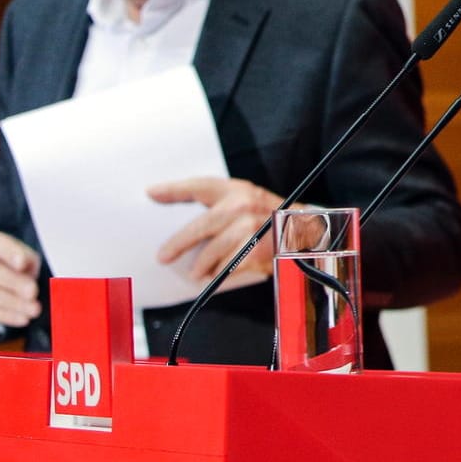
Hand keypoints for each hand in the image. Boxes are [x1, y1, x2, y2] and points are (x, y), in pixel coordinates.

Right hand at [0, 231, 41, 327]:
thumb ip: (28, 261)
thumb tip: (24, 268)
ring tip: (35, 309)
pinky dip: (6, 315)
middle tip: (33, 292)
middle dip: (13, 282)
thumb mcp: (29, 258)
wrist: (4, 278)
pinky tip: (23, 318)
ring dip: (13, 303)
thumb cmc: (20, 265)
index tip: (22, 262)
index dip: (9, 252)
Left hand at [149, 178, 285, 282]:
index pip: (200, 185)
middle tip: (163, 256)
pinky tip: (219, 276)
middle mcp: (244, 205)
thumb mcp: (252, 202)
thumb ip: (224, 207)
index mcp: (239, 190)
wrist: (309, 233)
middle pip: (200, 226)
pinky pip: (228, 267)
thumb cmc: (274, 219)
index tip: (151, 193)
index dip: (174, 189)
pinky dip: (222, 274)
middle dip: (178, 243)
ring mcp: (251, 228)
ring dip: (202, 266)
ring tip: (196, 273)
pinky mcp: (256, 250)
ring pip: (212, 252)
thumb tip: (187, 222)